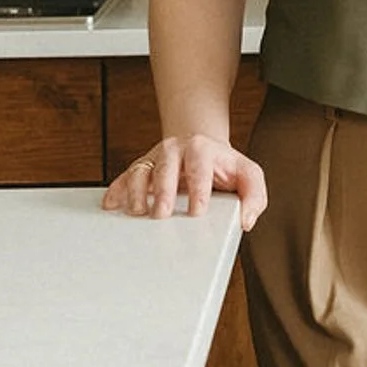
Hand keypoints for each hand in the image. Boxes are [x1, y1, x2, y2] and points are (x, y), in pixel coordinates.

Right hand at [102, 133, 267, 228]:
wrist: (201, 146)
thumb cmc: (226, 166)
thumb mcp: (249, 175)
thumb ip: (255, 196)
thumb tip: (247, 220)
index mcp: (202, 150)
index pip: (200, 168)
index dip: (199, 190)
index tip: (197, 212)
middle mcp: (176, 150)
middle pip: (166, 167)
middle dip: (163, 191)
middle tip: (161, 214)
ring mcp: (156, 158)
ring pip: (142, 170)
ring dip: (137, 191)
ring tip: (137, 212)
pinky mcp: (142, 168)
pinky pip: (126, 176)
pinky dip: (117, 189)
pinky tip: (111, 205)